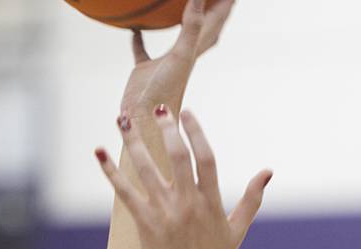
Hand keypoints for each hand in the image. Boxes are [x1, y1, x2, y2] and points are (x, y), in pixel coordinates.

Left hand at [96, 107, 271, 248]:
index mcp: (210, 204)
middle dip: (167, 129)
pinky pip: (125, 192)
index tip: (187, 114)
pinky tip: (99, 152)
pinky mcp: (145, 224)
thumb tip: (268, 171)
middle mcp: (187, 205)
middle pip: (176, 157)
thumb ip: (252, 199)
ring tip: (124, 118)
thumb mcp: (237, 230)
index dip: (196, 133)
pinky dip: (110, 171)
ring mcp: (165, 214)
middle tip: (159, 109)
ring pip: (146, 169)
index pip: (205, 159)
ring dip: (134, 141)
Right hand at [121, 0, 234, 121]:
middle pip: (203, 27)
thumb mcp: (180, 56)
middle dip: (212, 10)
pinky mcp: (145, 71)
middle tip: (217, 0)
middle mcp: (183, 56)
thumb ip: (191, 28)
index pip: (215, 22)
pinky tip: (135, 29)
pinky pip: (142, 50)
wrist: (144, 124)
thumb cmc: (164, 94)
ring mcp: (164, 63)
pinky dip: (140, 39)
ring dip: (181, 21)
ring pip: (175, 37)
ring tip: (180, 5)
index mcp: (195, 51)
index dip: (225, 5)